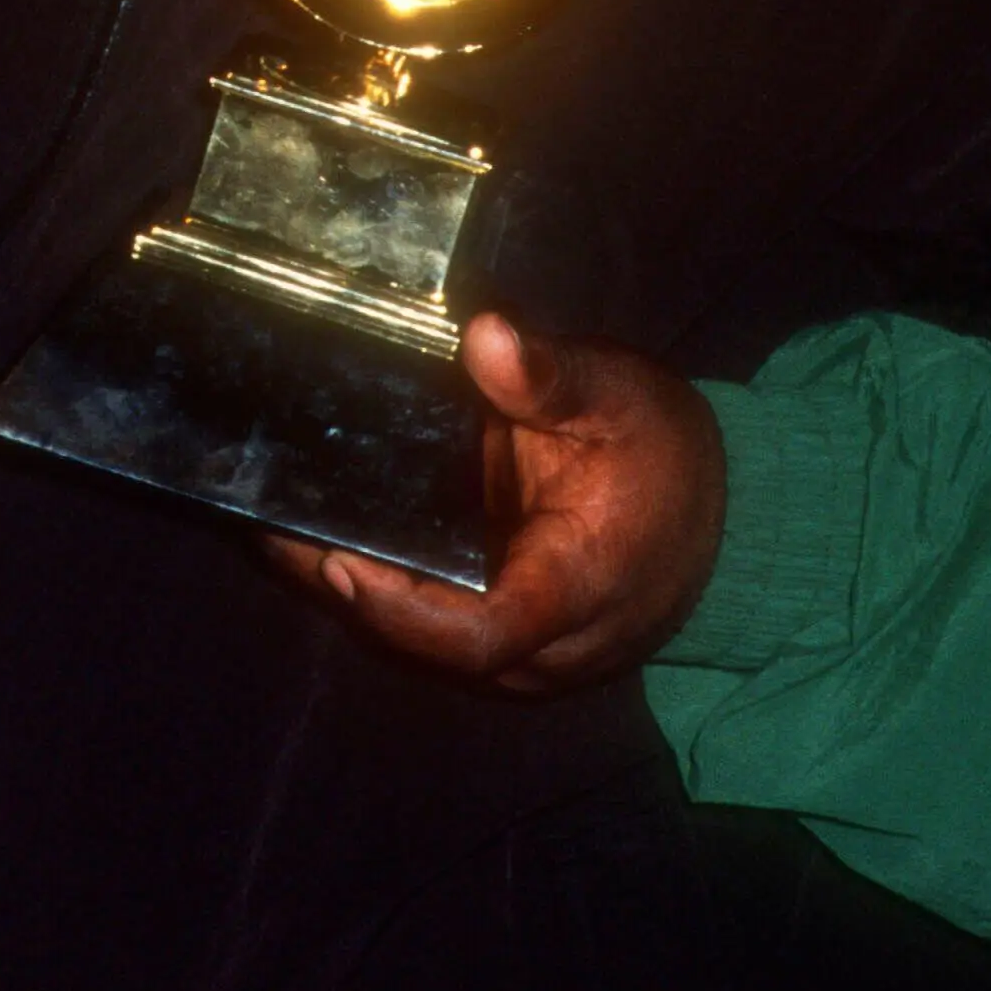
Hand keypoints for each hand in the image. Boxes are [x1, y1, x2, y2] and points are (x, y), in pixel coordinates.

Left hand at [265, 307, 725, 690]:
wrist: (721, 510)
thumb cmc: (664, 451)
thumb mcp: (618, 397)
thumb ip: (550, 377)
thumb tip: (486, 338)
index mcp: (580, 585)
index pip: (484, 632)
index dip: (403, 609)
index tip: (337, 560)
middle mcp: (552, 643)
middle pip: (435, 644)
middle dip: (349, 589)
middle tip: (270, 522)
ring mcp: (531, 652)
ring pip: (429, 642)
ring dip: (353, 589)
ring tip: (273, 522)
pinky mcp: (514, 639)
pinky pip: (439, 627)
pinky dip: (383, 587)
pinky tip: (322, 533)